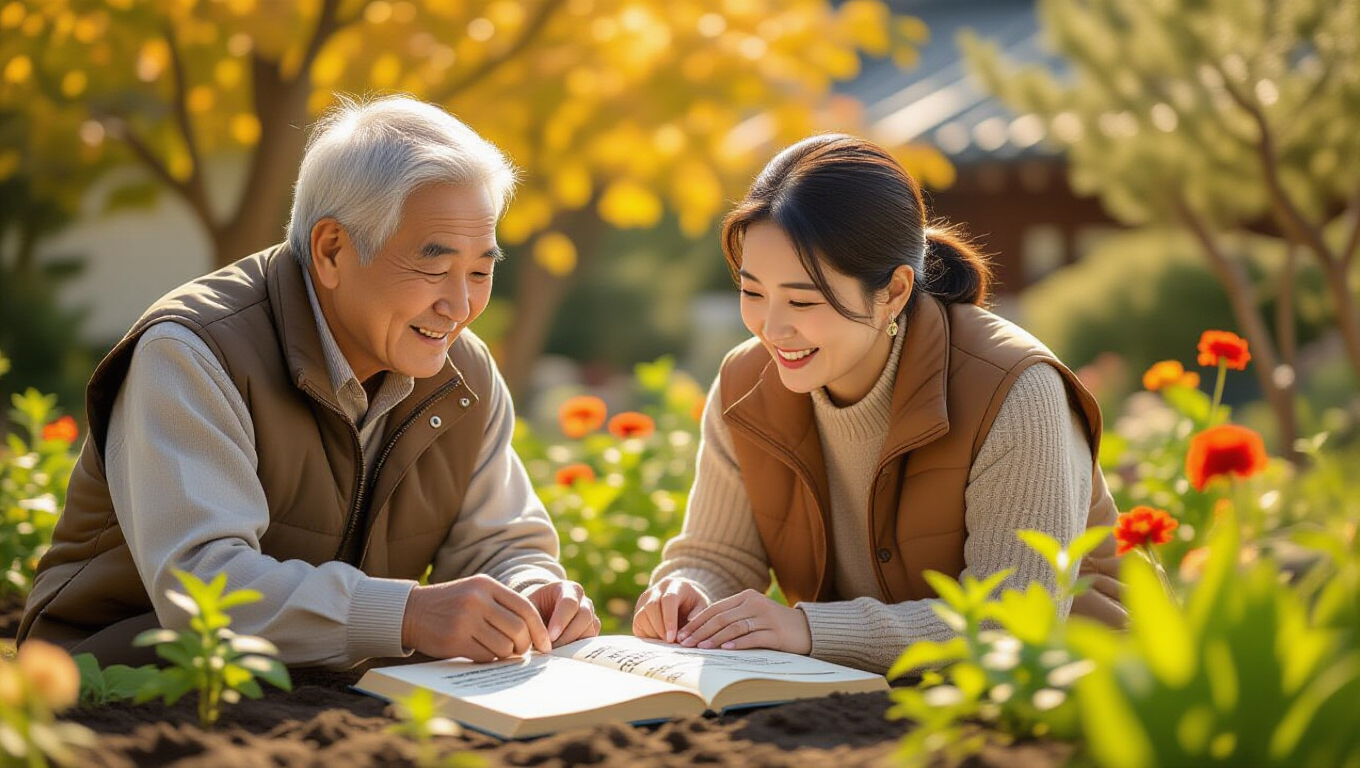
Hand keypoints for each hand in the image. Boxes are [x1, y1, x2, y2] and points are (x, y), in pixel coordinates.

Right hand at [401, 574, 550, 661]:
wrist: (411, 611)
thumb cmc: (451, 604)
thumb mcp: (476, 592)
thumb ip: (502, 605)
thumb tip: (534, 632)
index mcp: (486, 585)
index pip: (525, 608)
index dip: (540, 629)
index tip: (546, 644)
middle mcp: (477, 600)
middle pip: (518, 629)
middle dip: (525, 645)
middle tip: (521, 651)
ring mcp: (465, 620)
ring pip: (504, 645)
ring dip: (507, 653)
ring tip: (500, 650)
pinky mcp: (455, 640)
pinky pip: (486, 655)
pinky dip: (489, 658)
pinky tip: (482, 652)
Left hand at [521, 580, 600, 645]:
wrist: (543, 612)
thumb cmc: (534, 608)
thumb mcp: (528, 607)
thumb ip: (529, 617)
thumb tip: (531, 638)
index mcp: (568, 589)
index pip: (569, 603)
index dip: (560, 621)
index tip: (549, 637)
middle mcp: (584, 600)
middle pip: (584, 616)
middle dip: (567, 635)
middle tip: (550, 649)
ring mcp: (591, 616)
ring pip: (589, 630)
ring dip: (572, 644)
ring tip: (553, 652)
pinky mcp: (592, 631)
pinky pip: (590, 642)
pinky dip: (577, 650)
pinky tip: (561, 654)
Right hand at [632, 576, 709, 642]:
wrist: (681, 599)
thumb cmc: (694, 605)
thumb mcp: (701, 607)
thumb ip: (696, 617)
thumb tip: (686, 632)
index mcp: (676, 585)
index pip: (668, 599)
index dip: (669, 620)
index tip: (672, 638)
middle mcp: (657, 589)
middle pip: (652, 606)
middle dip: (659, 628)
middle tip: (669, 643)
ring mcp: (645, 598)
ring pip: (642, 615)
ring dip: (652, 632)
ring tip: (665, 642)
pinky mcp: (638, 608)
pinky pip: (638, 622)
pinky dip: (646, 634)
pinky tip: (658, 639)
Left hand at [676, 589, 811, 654]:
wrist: (806, 629)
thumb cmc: (774, 624)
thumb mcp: (753, 614)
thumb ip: (733, 617)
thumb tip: (702, 632)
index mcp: (746, 597)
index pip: (715, 608)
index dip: (697, 621)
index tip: (682, 634)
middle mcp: (755, 604)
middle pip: (721, 618)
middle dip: (700, 631)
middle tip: (685, 643)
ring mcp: (766, 617)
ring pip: (734, 627)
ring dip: (714, 638)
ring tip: (700, 647)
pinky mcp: (776, 633)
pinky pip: (752, 637)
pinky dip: (737, 643)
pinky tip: (725, 649)